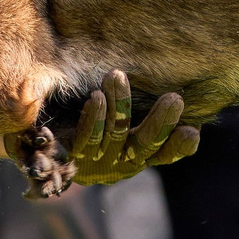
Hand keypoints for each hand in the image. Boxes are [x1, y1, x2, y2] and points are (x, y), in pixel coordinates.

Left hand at [67, 71, 199, 184]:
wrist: (47, 136)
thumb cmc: (93, 119)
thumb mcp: (125, 115)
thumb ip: (148, 109)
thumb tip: (182, 90)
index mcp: (139, 155)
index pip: (166, 153)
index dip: (179, 147)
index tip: (191, 131)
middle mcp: (122, 162)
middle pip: (146, 144)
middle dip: (161, 122)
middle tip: (175, 99)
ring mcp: (98, 162)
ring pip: (115, 134)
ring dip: (120, 104)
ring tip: (117, 76)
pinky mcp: (73, 156)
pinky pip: (87, 138)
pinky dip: (94, 117)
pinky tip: (97, 97)